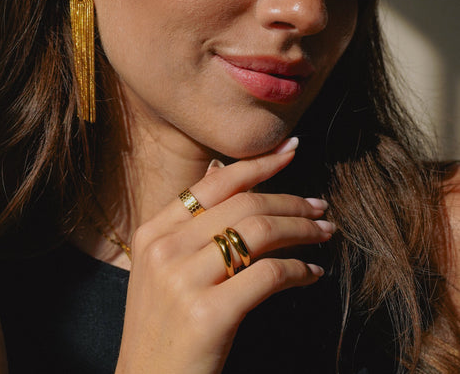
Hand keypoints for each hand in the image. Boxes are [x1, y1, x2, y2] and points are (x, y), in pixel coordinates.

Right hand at [115, 139, 333, 373]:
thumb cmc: (161, 326)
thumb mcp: (161, 266)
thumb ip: (189, 219)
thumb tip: (219, 170)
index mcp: (153, 231)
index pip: (214, 183)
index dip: (257, 163)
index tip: (291, 150)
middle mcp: (165, 248)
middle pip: (244, 204)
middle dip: (291, 201)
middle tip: (319, 207)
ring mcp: (183, 280)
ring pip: (260, 232)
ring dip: (301, 230)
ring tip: (324, 233)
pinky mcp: (209, 315)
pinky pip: (268, 275)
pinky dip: (299, 271)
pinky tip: (312, 274)